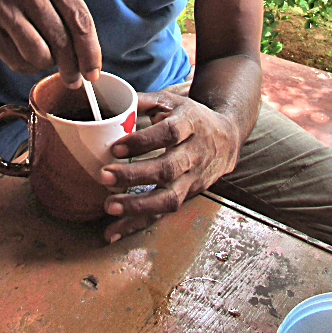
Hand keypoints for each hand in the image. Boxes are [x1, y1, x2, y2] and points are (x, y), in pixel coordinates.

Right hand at [0, 0, 100, 86]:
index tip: (92, 71)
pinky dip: (26, 65)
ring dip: (45, 64)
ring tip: (43, 57)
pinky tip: (24, 54)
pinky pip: (16, 61)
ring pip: (38, 54)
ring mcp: (4, 7)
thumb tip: (87, 59)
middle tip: (72, 78)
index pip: (80, 20)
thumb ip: (70, 14)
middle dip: (70, 67)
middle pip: (61, 40)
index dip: (90, 51)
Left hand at [99, 90, 239, 241]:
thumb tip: (113, 100)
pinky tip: (114, 231)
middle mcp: (194, 154)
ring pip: (168, 198)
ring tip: (109, 206)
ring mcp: (193, 179)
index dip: (143, 141)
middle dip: (135, 175)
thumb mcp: (172, 102)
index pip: (169, 134)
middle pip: (168, 169)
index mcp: (190, 125)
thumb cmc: (191, 118)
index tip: (116, 147)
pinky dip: (138, 225)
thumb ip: (143, 101)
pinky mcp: (187, 196)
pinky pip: (162, 214)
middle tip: (104, 176)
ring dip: (137, 206)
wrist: (227, 139)